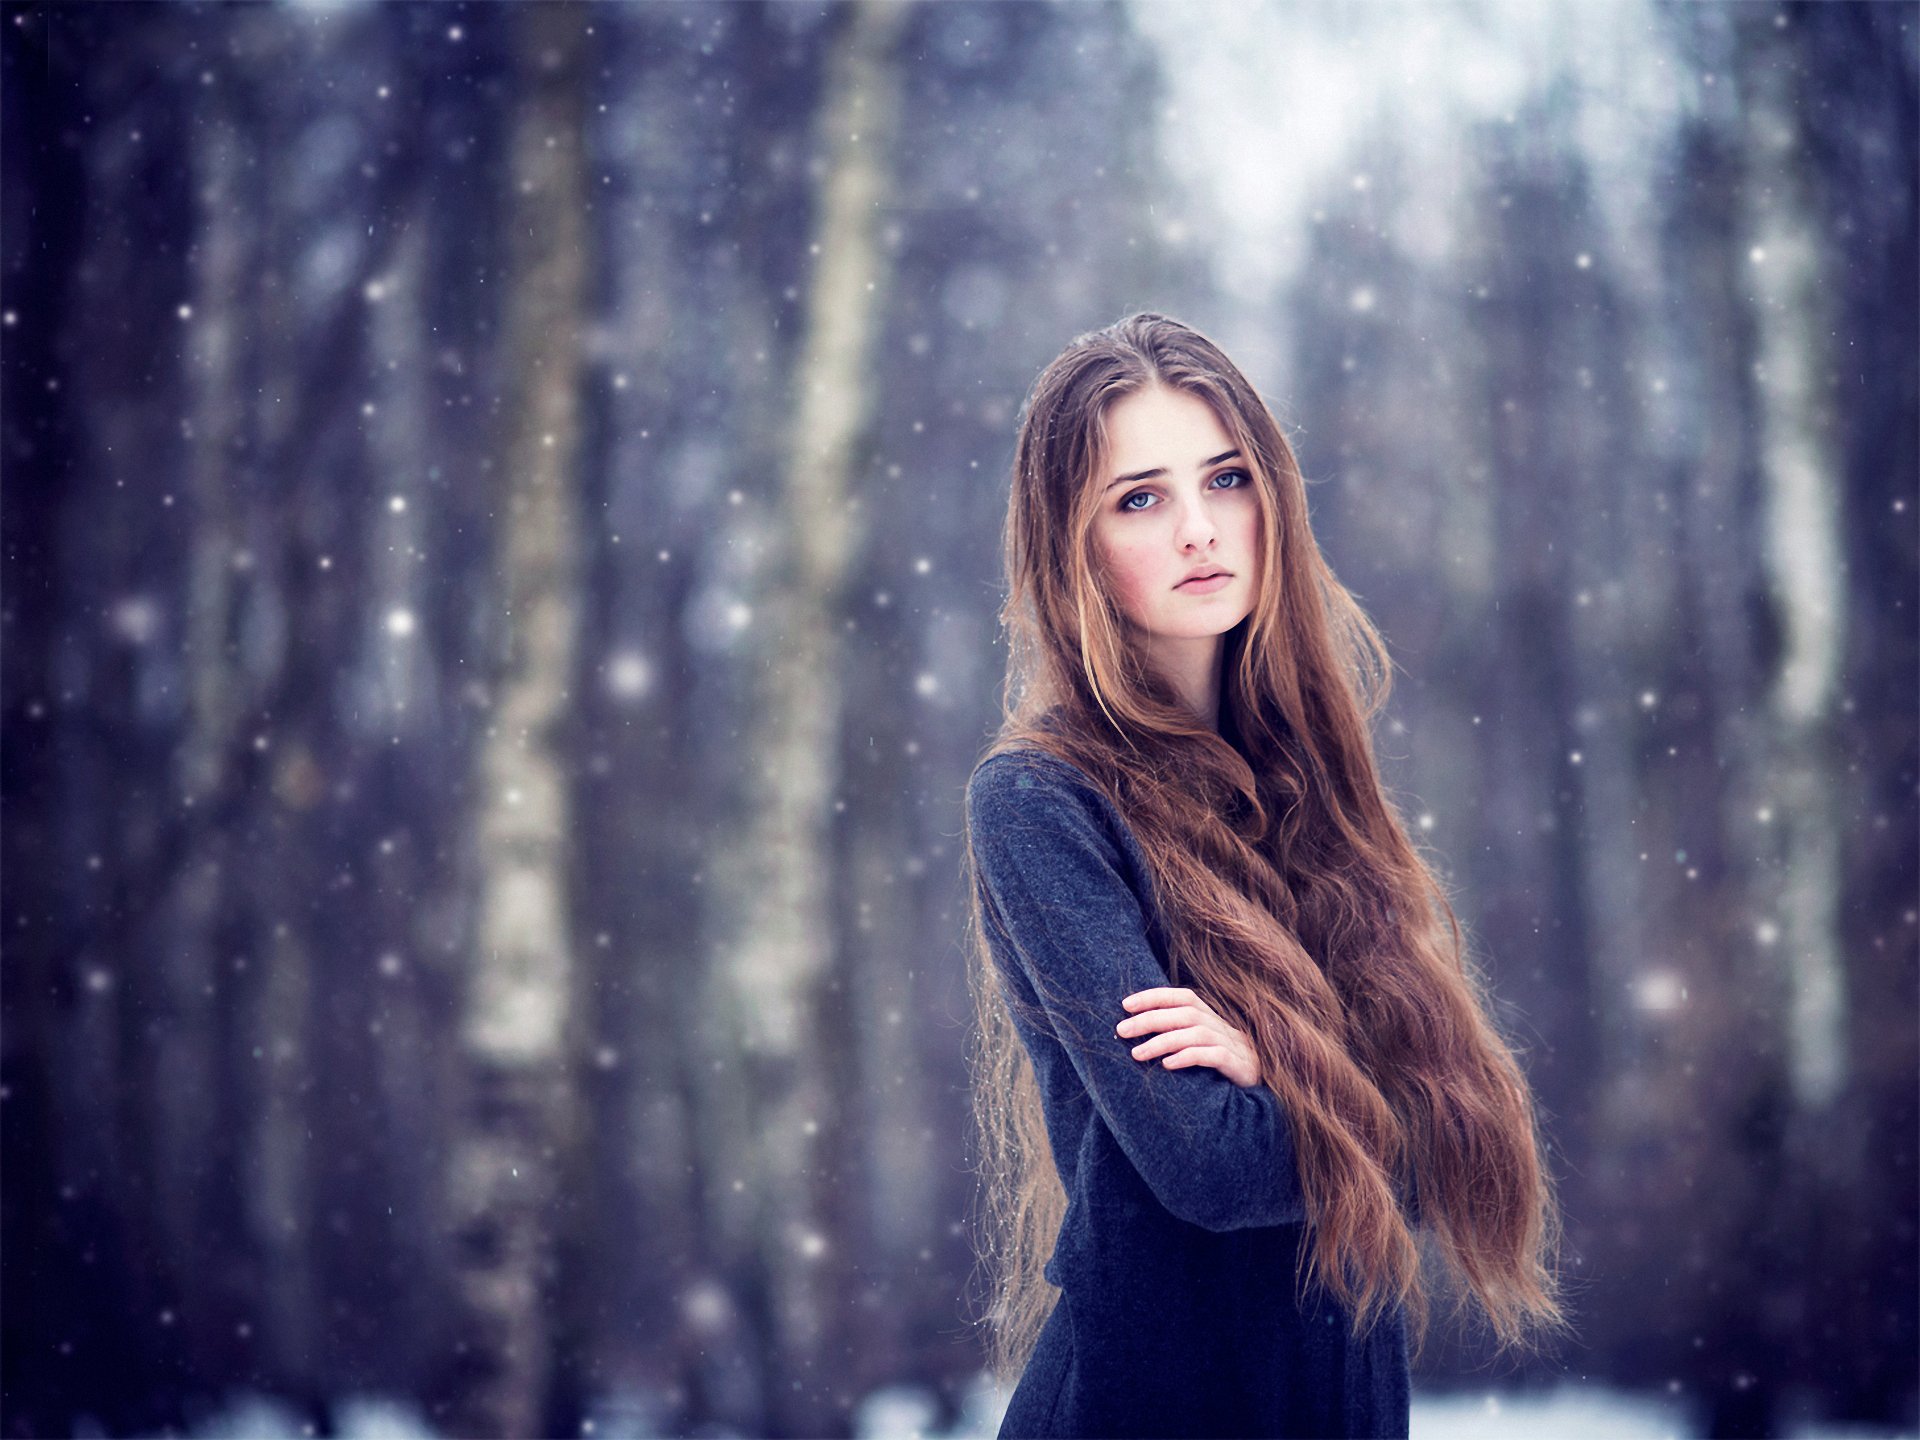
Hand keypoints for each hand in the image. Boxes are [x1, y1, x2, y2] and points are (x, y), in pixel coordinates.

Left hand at [1115, 986, 1263, 1088]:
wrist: (1266, 1100)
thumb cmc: (1224, 1075)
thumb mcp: (1202, 1051)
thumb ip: (1180, 1038)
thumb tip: (1138, 1034)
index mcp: (1213, 1020)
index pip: (1184, 997)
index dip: (1155, 996)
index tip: (1125, 1004)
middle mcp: (1225, 1028)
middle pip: (1185, 1013)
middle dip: (1150, 1019)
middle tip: (1122, 1030)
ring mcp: (1236, 1047)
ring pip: (1197, 1033)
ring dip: (1162, 1041)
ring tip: (1136, 1053)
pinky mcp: (1242, 1067)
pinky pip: (1214, 1056)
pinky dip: (1188, 1057)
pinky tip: (1168, 1065)